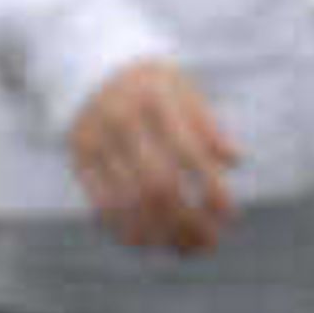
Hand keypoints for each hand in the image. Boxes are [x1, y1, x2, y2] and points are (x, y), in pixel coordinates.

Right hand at [67, 56, 238, 254]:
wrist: (88, 63)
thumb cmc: (150, 83)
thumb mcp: (182, 88)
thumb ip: (208, 123)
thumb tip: (235, 161)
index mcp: (155, 98)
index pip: (189, 154)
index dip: (211, 189)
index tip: (229, 213)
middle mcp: (122, 119)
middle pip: (158, 185)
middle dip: (188, 221)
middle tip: (211, 242)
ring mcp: (96, 139)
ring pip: (129, 201)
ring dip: (160, 233)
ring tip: (185, 249)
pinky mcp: (77, 156)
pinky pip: (100, 203)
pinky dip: (126, 228)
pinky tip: (149, 242)